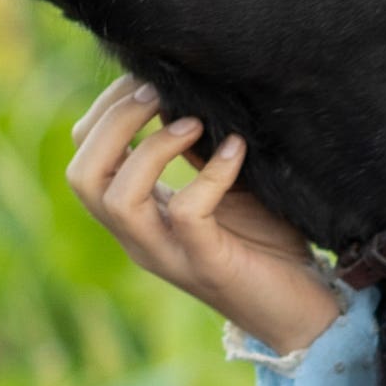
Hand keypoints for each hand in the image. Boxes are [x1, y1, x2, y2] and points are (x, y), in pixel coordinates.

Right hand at [66, 80, 342, 355]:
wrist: (303, 307)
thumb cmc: (266, 243)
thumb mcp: (225, 185)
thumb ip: (197, 150)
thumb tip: (184, 90)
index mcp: (137, 215)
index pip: (85, 159)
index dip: (104, 111)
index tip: (146, 78)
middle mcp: (140, 237)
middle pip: (83, 177)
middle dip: (113, 122)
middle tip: (158, 92)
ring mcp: (169, 254)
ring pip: (116, 199)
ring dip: (150, 148)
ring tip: (192, 122)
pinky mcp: (206, 266)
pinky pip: (186, 214)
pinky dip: (208, 175)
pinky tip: (236, 151)